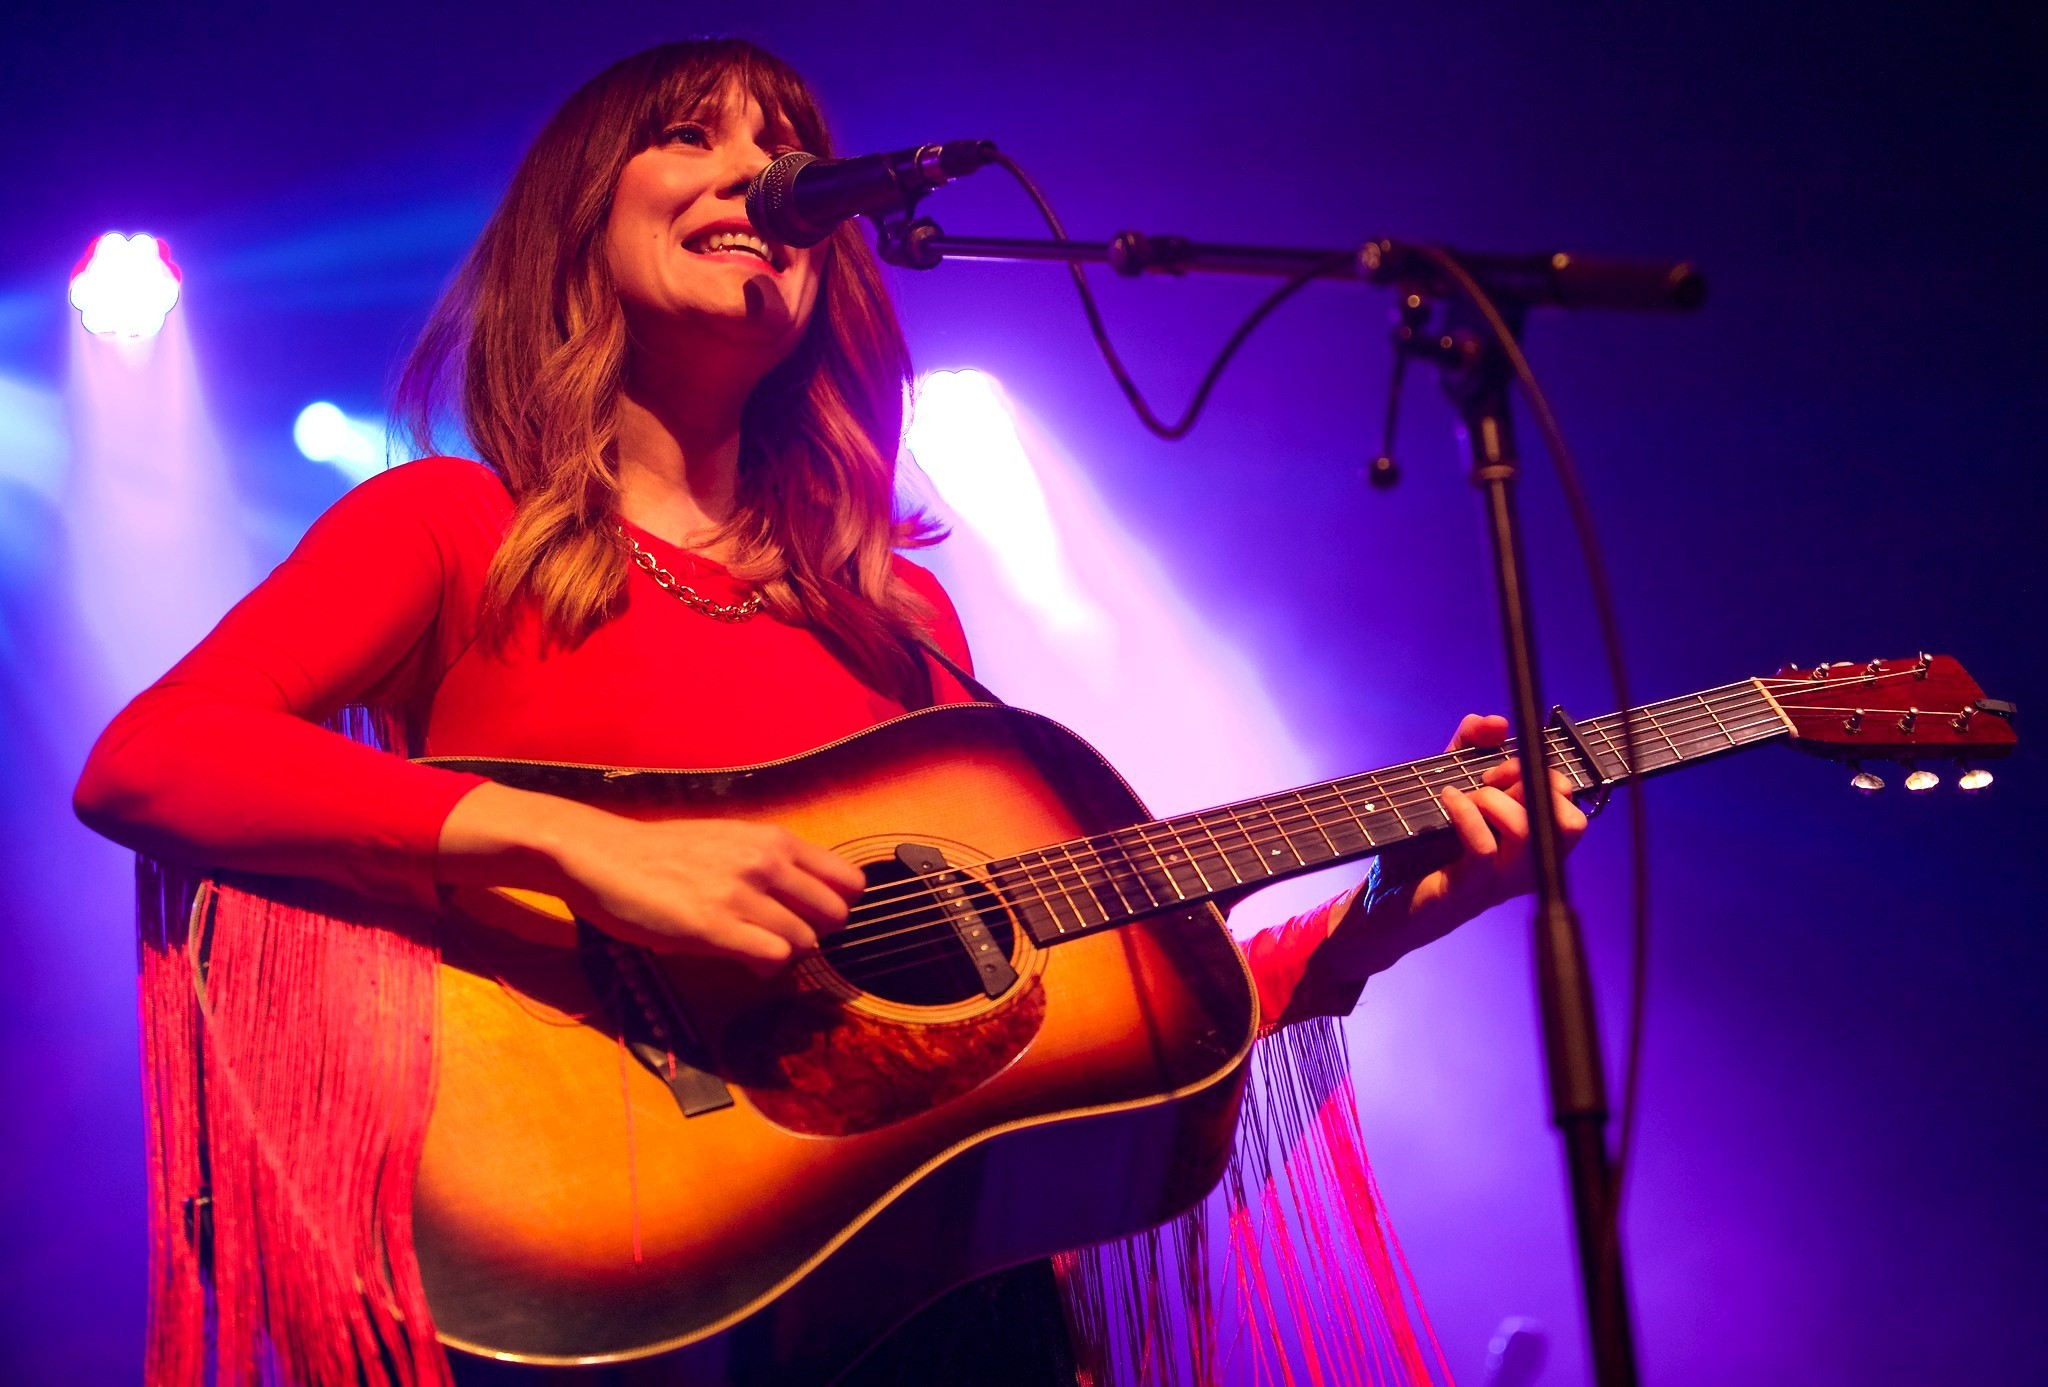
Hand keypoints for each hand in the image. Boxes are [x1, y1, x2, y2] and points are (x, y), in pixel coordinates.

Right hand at [439, 783, 864, 974]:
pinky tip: (742, 958)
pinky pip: (773, 957)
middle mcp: (766, 862)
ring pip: (806, 942)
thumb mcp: (730, 842)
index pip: (849, 881)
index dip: (837, 905)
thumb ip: (772, 866)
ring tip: (753, 947)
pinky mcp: (714, 928)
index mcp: (775, 840)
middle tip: (784, 937)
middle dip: (817, 934)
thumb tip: (807, 904)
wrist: (603, 856)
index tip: (814, 916)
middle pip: (836, 916)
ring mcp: (741, 895)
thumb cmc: (665, 853)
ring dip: (786, 953)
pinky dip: (765, 965)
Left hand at [1322, 714, 1588, 978]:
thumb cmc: (1421, 848)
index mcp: (1531, 847)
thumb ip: (1469, 748)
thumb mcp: (1447, 785)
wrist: (1382, 902)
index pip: (1572, 809)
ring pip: (1528, 830)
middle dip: (1535, 784)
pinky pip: (1484, 847)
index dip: (1545, 776)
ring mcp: (1499, 882)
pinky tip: (1446, 802)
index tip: (1501, 768)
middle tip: (1492, 780)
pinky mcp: (1466, 889)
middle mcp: (1525, 867)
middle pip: (1571, 823)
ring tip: (1463, 795)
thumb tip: (1495, 722)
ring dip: (1492, 798)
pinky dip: (1464, 812)